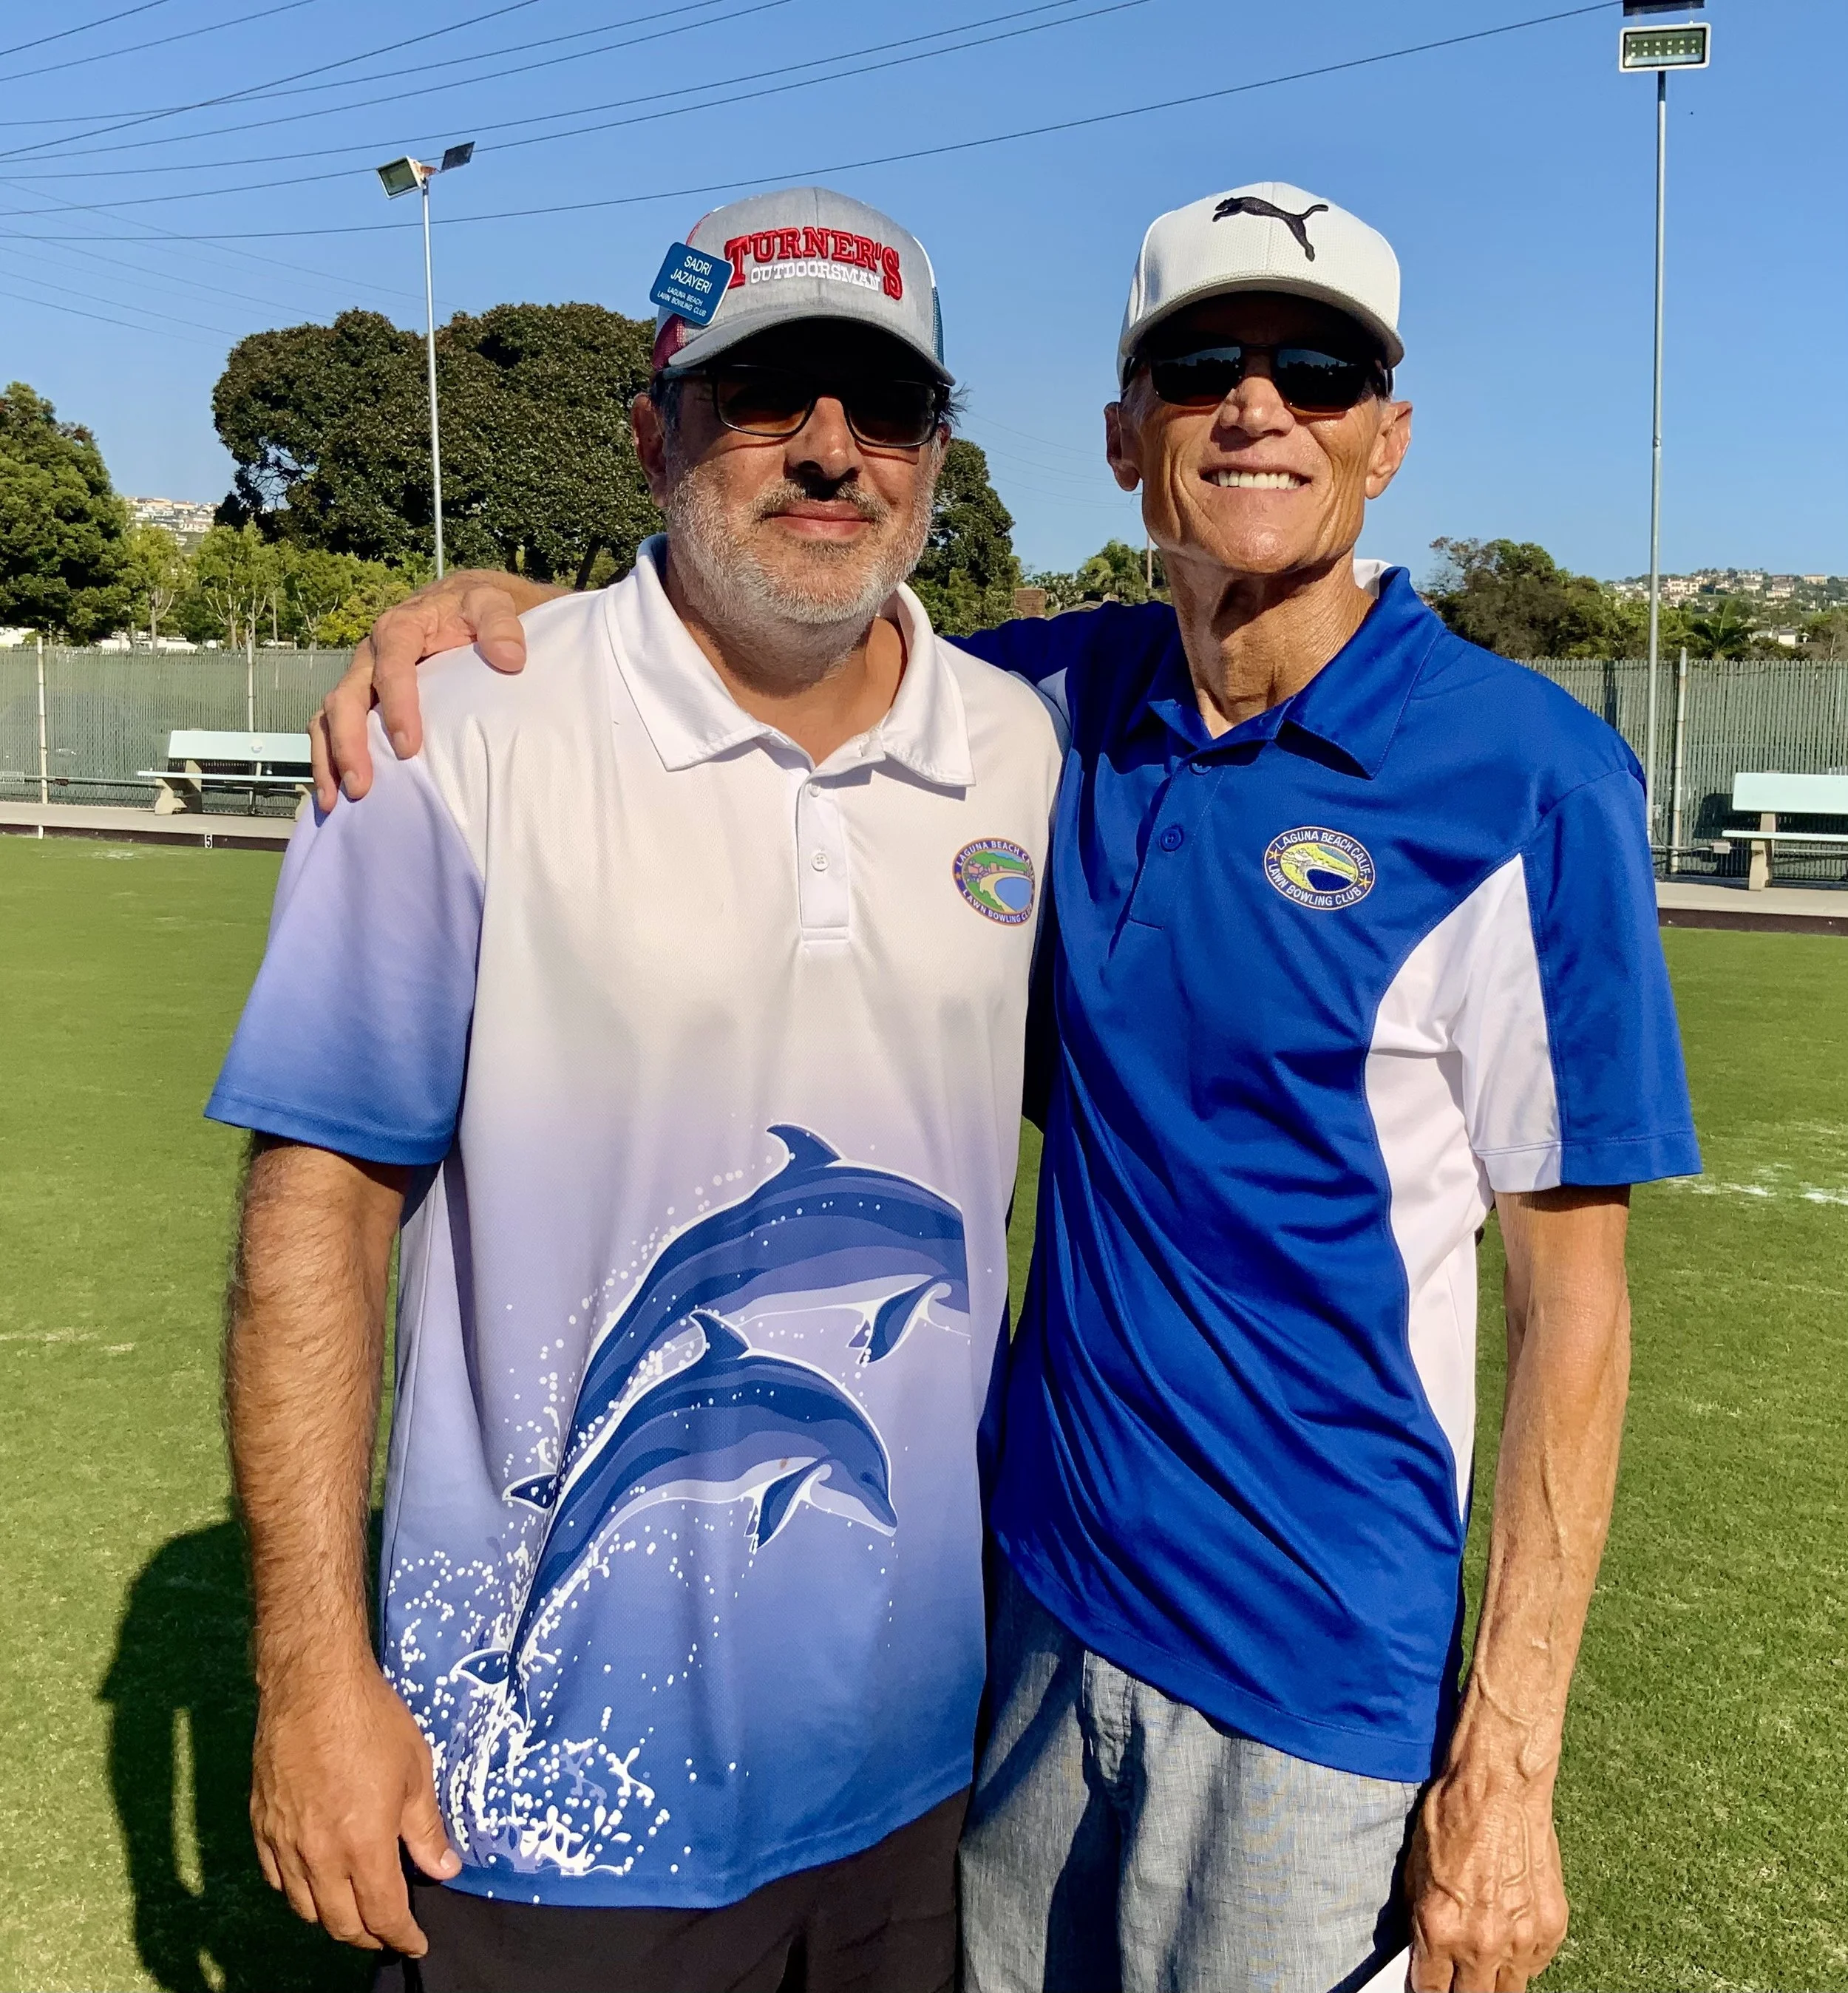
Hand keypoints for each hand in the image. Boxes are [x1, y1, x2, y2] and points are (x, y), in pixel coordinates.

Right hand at [250, 1658, 461, 1955]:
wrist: (313, 1686)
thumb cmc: (372, 1722)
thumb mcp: (415, 1772)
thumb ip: (426, 1829)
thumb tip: (444, 1868)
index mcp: (363, 1846)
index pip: (382, 1914)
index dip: (402, 1936)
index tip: (416, 1942)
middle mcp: (319, 1856)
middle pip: (341, 1922)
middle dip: (369, 1935)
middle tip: (388, 1930)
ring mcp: (284, 1843)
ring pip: (305, 1908)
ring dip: (333, 1918)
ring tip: (355, 1911)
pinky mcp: (261, 1826)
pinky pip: (276, 1879)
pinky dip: (298, 1893)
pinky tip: (314, 1883)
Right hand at [311, 570, 551, 809]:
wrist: (465, 603)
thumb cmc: (479, 609)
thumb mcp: (495, 605)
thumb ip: (503, 626)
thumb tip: (510, 659)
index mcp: (401, 628)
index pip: (392, 666)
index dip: (397, 706)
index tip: (408, 746)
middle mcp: (372, 653)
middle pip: (348, 697)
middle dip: (350, 742)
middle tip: (361, 785)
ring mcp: (363, 677)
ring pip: (331, 716)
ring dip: (331, 758)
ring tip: (336, 800)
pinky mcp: (362, 697)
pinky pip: (332, 726)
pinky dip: (329, 758)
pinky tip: (334, 793)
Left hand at [1405, 1763, 1566, 1990]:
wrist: (1502, 1787)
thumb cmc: (1453, 1816)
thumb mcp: (1417, 1869)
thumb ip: (1421, 1920)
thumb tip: (1422, 1952)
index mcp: (1441, 1929)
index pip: (1431, 1991)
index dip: (1426, 1991)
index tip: (1426, 1986)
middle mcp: (1483, 1943)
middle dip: (1461, 1991)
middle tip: (1456, 1977)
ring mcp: (1522, 1939)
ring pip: (1509, 1990)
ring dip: (1493, 1980)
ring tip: (1483, 1962)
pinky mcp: (1551, 1929)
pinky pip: (1534, 1965)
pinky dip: (1520, 1958)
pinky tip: (1509, 1936)